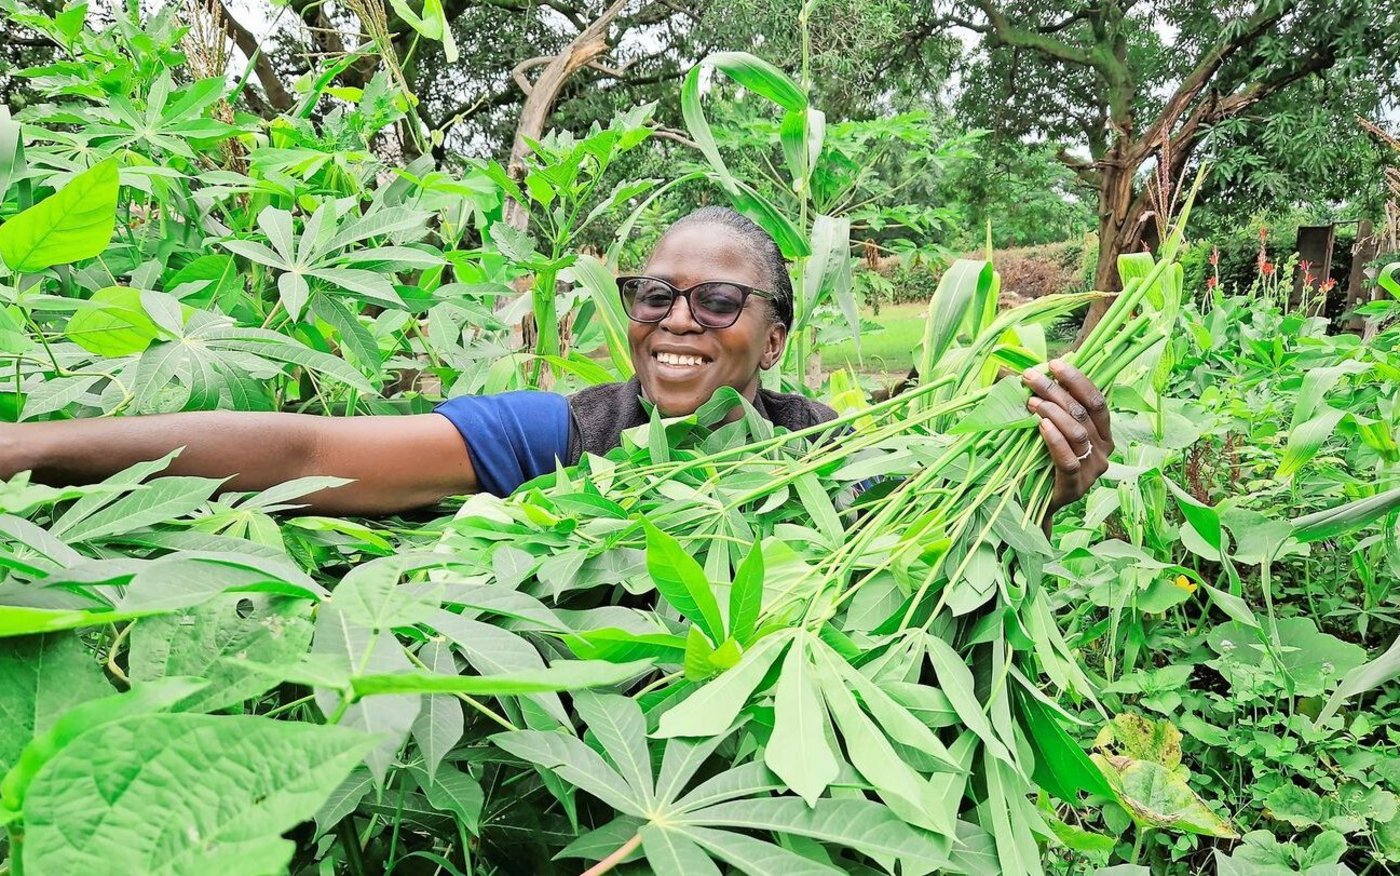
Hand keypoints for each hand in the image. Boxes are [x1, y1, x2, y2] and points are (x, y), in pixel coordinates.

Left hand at [1022, 359, 1112, 518]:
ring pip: (1078, 433)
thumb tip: (1038, 372)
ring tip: (1031, 401)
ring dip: (1053, 412)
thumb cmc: (1043, 460)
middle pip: (1083, 413)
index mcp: (1103, 433)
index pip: (1096, 400)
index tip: (1054, 364)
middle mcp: (1104, 450)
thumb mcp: (1052, 431)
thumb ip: (1053, 407)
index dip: (1077, 380)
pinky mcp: (1076, 486)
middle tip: (1031, 377)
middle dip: (1056, 391)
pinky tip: (1040, 425)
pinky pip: (1069, 459)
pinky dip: (1054, 439)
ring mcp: (1092, 469)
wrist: (1035, 504)